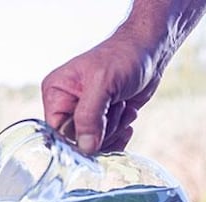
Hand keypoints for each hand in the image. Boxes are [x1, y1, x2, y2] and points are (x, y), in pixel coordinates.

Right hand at [41, 29, 159, 153]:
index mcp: (56, 93)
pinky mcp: (103, 123)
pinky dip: (122, 133)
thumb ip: (89, 117)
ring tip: (121, 102)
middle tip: (114, 103)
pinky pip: (108, 144)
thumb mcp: (103, 83)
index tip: (100, 127)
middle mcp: (67, 106)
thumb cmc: (123, 56)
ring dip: (115, 127)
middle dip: (103, 128)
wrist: (149, 50)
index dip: (78, 137)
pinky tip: (128, 112)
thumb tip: (85, 148)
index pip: (58, 131)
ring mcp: (86, 116)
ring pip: (96, 145)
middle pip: (78, 142)